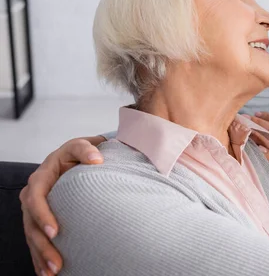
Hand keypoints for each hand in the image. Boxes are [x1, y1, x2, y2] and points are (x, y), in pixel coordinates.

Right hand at [21, 136, 104, 275]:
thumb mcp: (82, 146)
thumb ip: (87, 149)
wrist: (80, 157)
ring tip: (54, 272)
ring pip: (33, 236)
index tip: (55, 232)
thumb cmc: (81, 152)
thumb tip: (96, 159)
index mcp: (42, 177)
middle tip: (57, 262)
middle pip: (32, 224)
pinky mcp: (41, 220)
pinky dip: (40, 258)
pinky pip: (37, 241)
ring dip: (41, 256)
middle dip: (42, 245)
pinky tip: (48, 273)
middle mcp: (34, 195)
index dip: (43, 216)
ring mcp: (36, 209)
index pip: (36, 198)